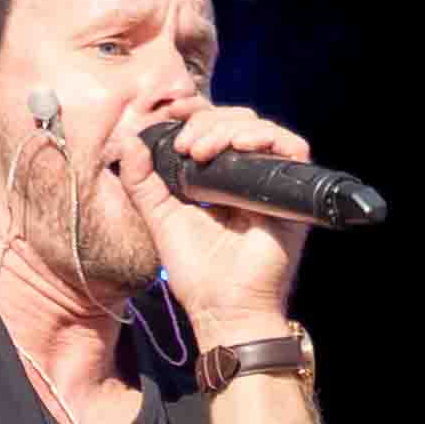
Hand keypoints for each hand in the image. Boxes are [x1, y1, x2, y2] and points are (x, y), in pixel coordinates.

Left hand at [124, 102, 313, 333]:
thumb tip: (131, 141)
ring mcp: (270, 184)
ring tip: (202, 151)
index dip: (195, 114)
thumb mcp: (160, 219)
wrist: (224, 309)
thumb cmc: (197, 274)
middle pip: (236, 121)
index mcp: (218, 180)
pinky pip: (293, 148)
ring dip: (228, 128)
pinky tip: (239, 147)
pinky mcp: (292, 194)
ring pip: (260, 129)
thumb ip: (142, 183)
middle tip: (186, 145)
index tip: (171, 116)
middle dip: (207, 122)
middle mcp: (247, 178)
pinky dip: (267, 138)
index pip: (213, 128)